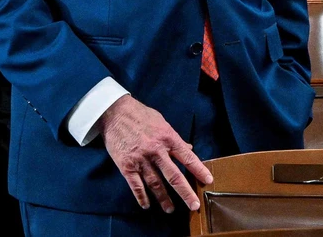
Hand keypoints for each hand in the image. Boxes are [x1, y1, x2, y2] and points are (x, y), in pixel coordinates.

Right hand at [98, 95, 212, 212]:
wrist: (115, 112)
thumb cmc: (141, 115)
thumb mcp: (162, 123)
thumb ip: (175, 138)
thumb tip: (189, 148)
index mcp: (167, 138)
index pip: (187, 157)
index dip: (199, 170)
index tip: (208, 181)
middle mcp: (156, 150)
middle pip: (174, 176)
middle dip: (185, 192)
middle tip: (194, 205)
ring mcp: (141, 160)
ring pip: (155, 184)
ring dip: (164, 198)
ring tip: (170, 209)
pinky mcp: (126, 166)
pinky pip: (135, 185)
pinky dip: (141, 197)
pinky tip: (146, 206)